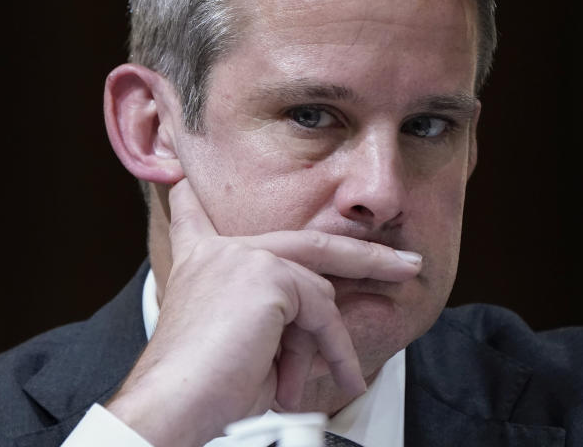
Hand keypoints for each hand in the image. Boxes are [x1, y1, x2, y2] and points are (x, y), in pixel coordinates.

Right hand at [107, 178, 421, 446]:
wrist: (177, 403)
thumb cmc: (207, 388)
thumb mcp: (251, 345)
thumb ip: (286, 321)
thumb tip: (345, 307)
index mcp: (199, 265)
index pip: (195, 217)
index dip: (193, 198)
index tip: (186, 178)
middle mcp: (217, 252)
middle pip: (304, 243)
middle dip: (363, 255)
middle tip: (405, 264)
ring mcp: (243, 257)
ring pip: (318, 285)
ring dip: (335, 339)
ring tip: (348, 379)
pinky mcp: (265, 274)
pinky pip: (321, 311)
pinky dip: (336, 349)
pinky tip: (344, 378)